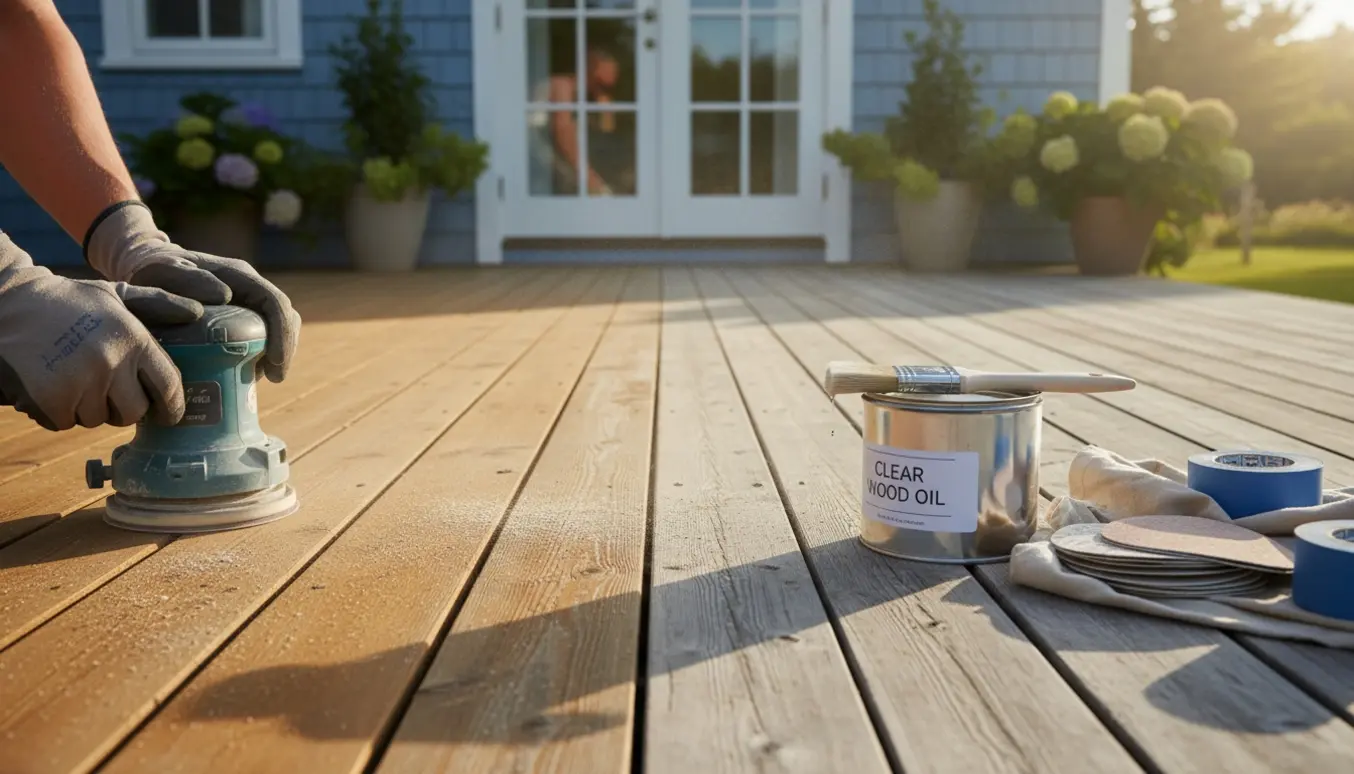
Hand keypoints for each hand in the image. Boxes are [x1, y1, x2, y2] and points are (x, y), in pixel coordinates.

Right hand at [0, 233, 202, 430]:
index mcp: (133, 338)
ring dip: (85, 407)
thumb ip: (156, 303)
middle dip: (120, 407)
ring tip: (70, 377)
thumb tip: (196, 311)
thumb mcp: (113, 295)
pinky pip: (65, 423)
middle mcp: (112, 361)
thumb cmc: (65, 302)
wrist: (4, 303)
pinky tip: (47, 384)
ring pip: (97, 419)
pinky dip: (56, 411)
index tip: (168, 416)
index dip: (171, 407)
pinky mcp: (52, 399)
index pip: (169, 386)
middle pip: (133, 412)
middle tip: (104, 389)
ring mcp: (82, 382)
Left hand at [85, 202, 300, 382]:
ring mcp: (246, 302)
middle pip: (284, 318)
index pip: (275, 303)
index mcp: (239, 275)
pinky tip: (244, 375)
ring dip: (273, 355)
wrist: (145, 269)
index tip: (274, 364)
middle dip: (284, 350)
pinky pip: (259, 336)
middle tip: (273, 378)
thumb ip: (187, 279)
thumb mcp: (163, 271)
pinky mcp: (239, 317)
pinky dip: (257, 357)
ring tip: (256, 380)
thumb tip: (224, 295)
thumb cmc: (153, 271)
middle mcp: (249, 288)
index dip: (282, 334)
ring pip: (275, 329)